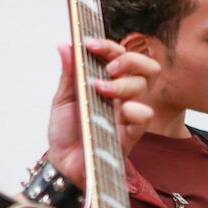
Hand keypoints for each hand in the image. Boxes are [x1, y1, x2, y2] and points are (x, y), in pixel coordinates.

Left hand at [45, 39, 158, 186]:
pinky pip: (144, 117)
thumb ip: (69, 73)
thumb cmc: (66, 133)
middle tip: (108, 67)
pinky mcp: (130, 134)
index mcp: (107, 82)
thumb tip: (65, 45)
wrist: (62, 163)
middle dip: (128, 59)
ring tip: (101, 89)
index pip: (119, 56)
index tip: (89, 44)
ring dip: (123, 83)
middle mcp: (122, 96)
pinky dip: (134, 110)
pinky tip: (118, 112)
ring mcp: (128, 114)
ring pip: (143, 87)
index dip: (108, 46)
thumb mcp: (63, 99)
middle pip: (144, 67)